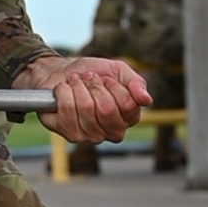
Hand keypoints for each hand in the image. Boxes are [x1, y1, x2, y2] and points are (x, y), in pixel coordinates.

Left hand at [14, 54, 150, 143]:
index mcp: (129, 117)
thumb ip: (136, 83)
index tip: (104, 78)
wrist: (60, 72)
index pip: (128, 105)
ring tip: (74, 82)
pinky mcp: (71, 135)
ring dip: (77, 87)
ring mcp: (92, 136)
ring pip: (86, 109)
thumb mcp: (117, 71)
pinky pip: (67, 111)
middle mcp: (113, 131)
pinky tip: (63, 90)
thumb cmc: (91, 73)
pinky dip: (63, 93)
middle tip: (87, 78)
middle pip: (107, 109)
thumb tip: (147, 100)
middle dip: (94, 86)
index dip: (114, 87)